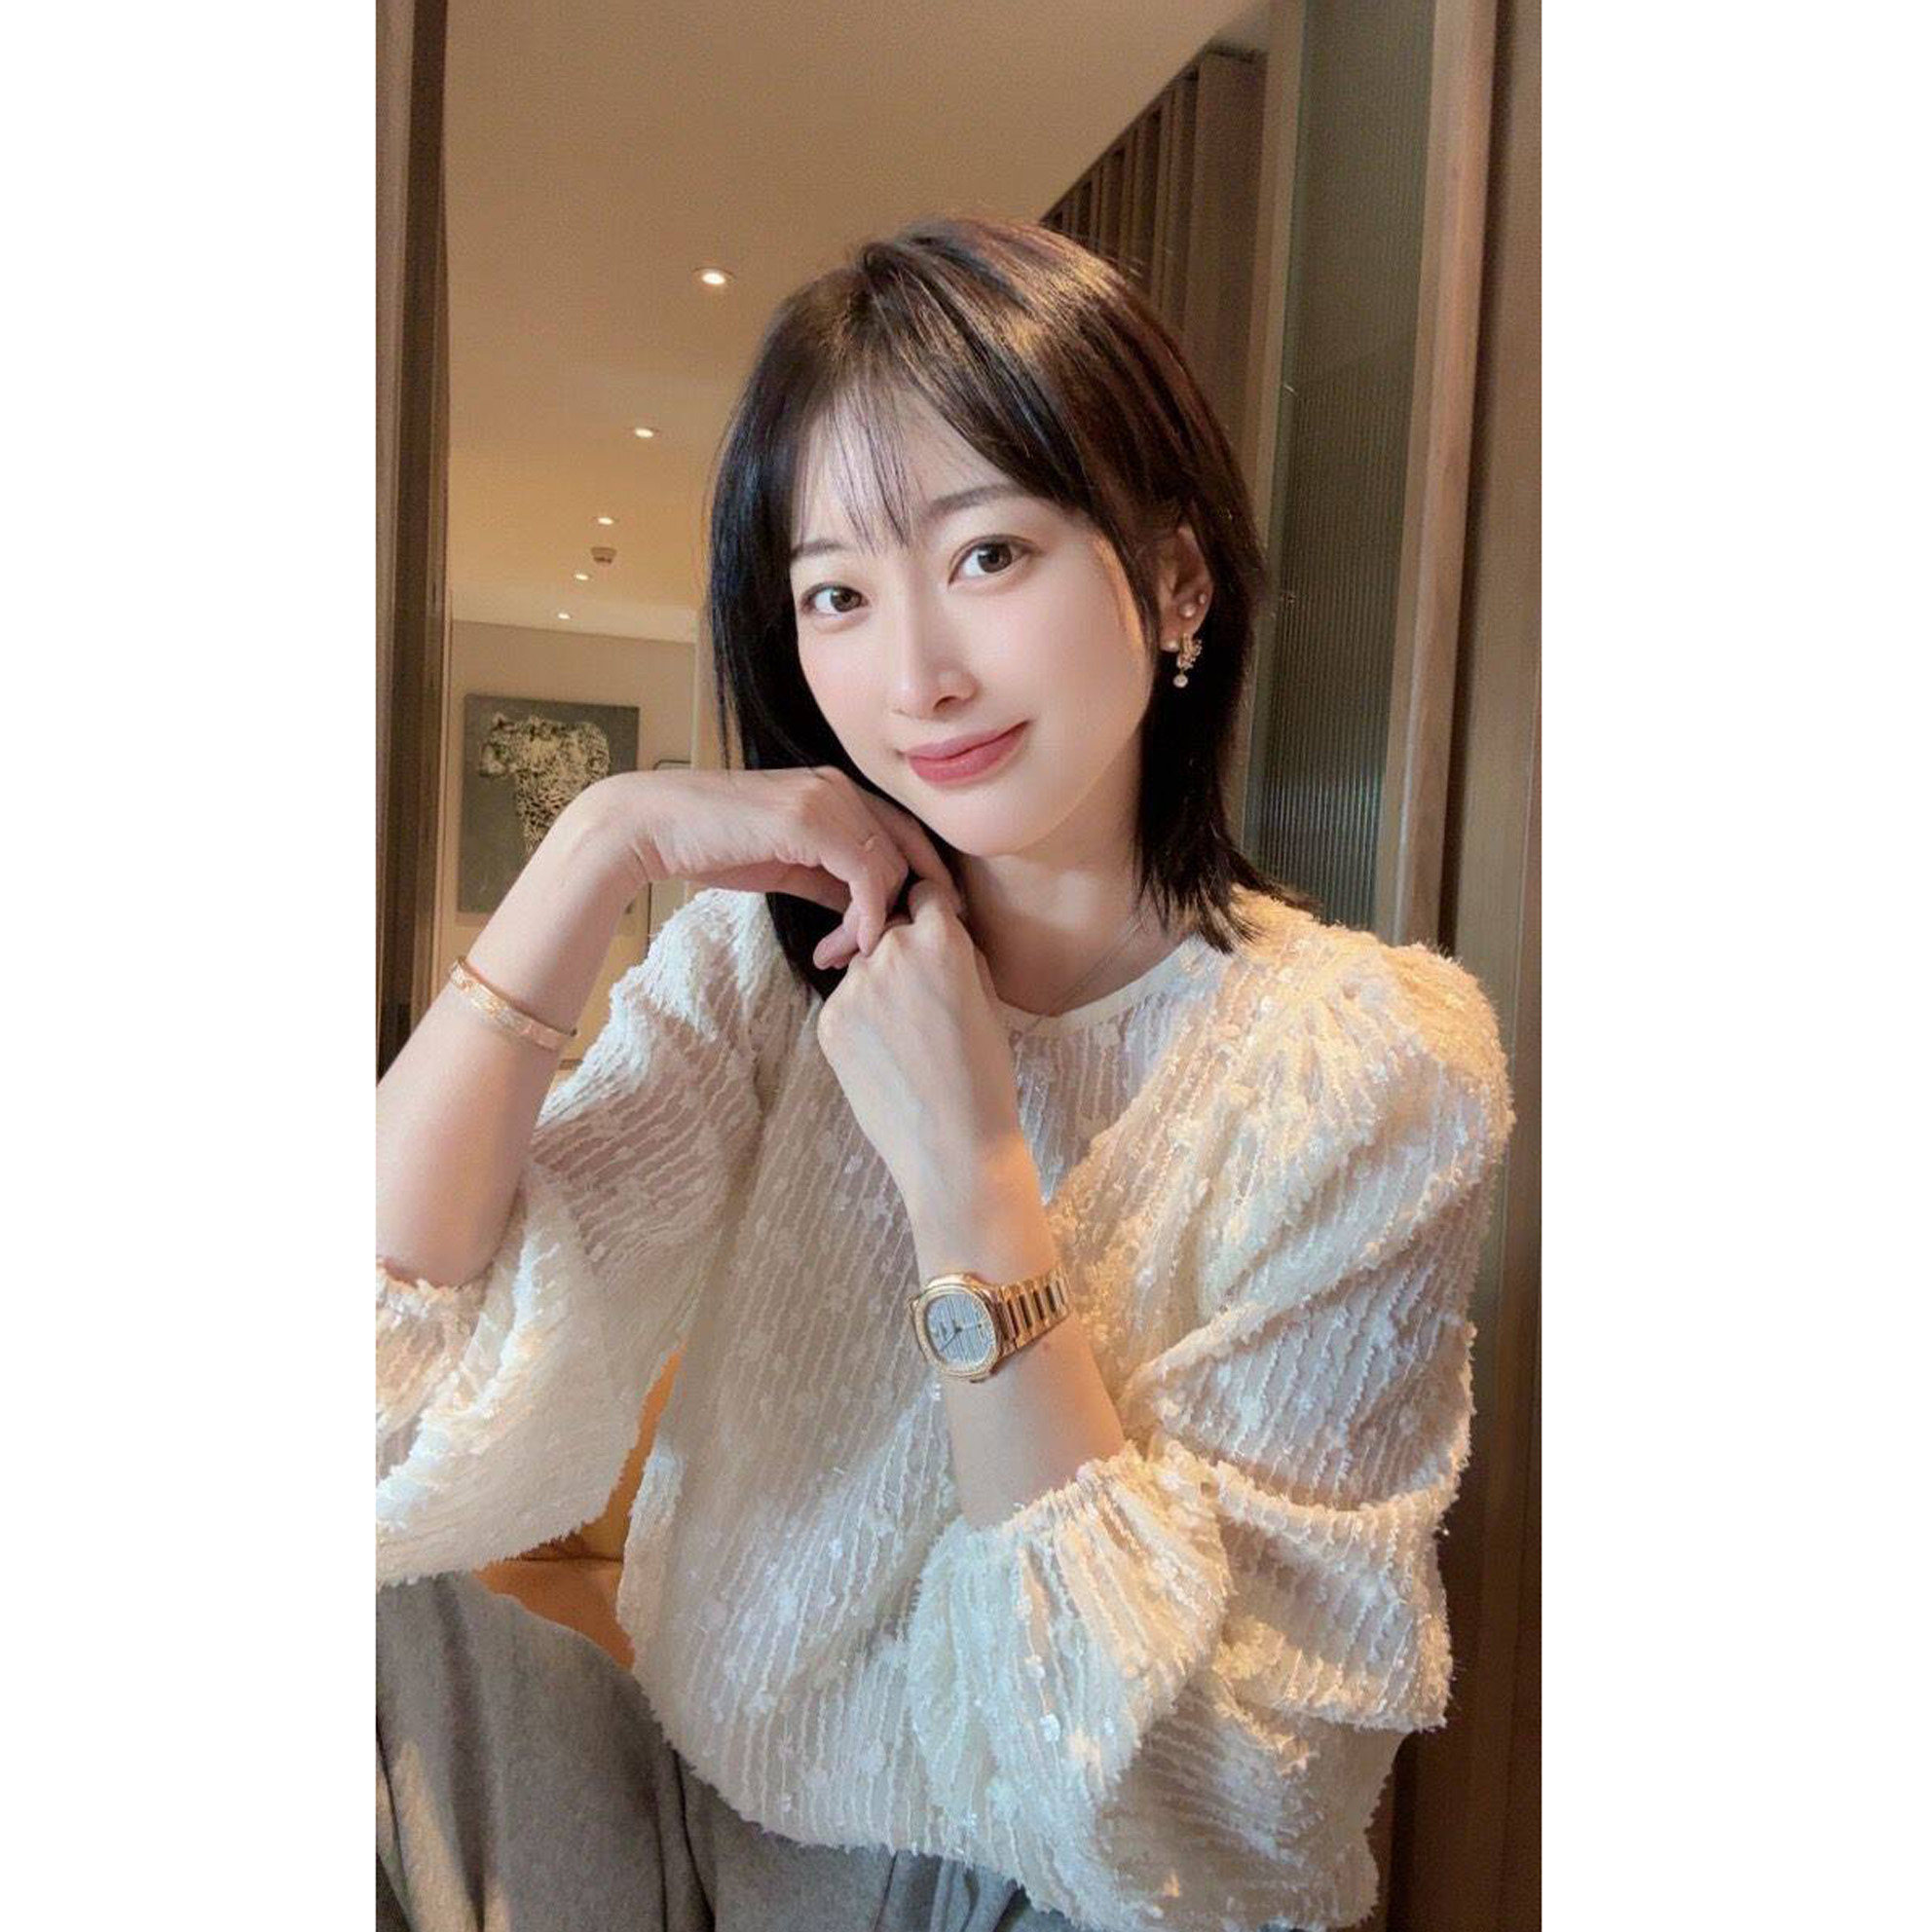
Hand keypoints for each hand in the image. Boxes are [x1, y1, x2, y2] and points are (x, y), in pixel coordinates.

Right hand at [569, 766, 960, 948]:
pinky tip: (839, 947)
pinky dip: (862, 920)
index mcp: (835, 789)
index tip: (908, 929)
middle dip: (897, 910)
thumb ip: (828, 877)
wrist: (652, 827)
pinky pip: (865, 878)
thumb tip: (864, 908)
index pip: (904, 833)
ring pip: (889, 870)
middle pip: (906, 853)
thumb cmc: (709, 844)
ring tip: (837, 955)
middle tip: (867, 955)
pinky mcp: (811, 822)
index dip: (919, 881)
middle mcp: (839, 786)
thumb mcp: (784, 863)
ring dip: (869, 926)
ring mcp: (827, 799)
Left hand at [814, 876, 1027, 1212]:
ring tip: (905, 1037)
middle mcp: (891, 950)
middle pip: (890, 930)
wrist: (951, 1144)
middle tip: (923, 999)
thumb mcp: (990, 999)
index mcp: (940, 939)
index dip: (932, 912)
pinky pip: (845, 1004)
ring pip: (864, 968)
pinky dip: (861, 1021)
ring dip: (879, 987)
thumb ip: (961, 953)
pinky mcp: (828, 1020)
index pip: (925, 894)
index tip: (933, 930)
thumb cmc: (984, 1075)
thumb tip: (941, 930)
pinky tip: (885, 1056)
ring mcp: (853, 986)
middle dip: (904, 952)